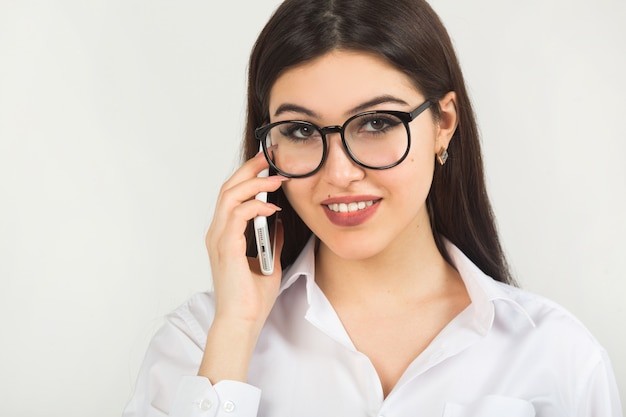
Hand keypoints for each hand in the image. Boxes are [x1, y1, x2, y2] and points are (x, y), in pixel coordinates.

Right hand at [205, 151, 286, 328]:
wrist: (243, 322)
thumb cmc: (252, 298)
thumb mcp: (269, 262)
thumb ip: (270, 240)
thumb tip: (278, 222)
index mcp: (225, 235)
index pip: (232, 196)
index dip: (247, 177)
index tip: (267, 165)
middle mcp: (218, 233)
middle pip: (228, 189)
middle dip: (249, 170)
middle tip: (269, 159)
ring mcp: (219, 239)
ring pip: (230, 197)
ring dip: (254, 184)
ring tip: (276, 178)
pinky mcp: (226, 248)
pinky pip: (238, 216)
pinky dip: (255, 206)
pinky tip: (272, 208)